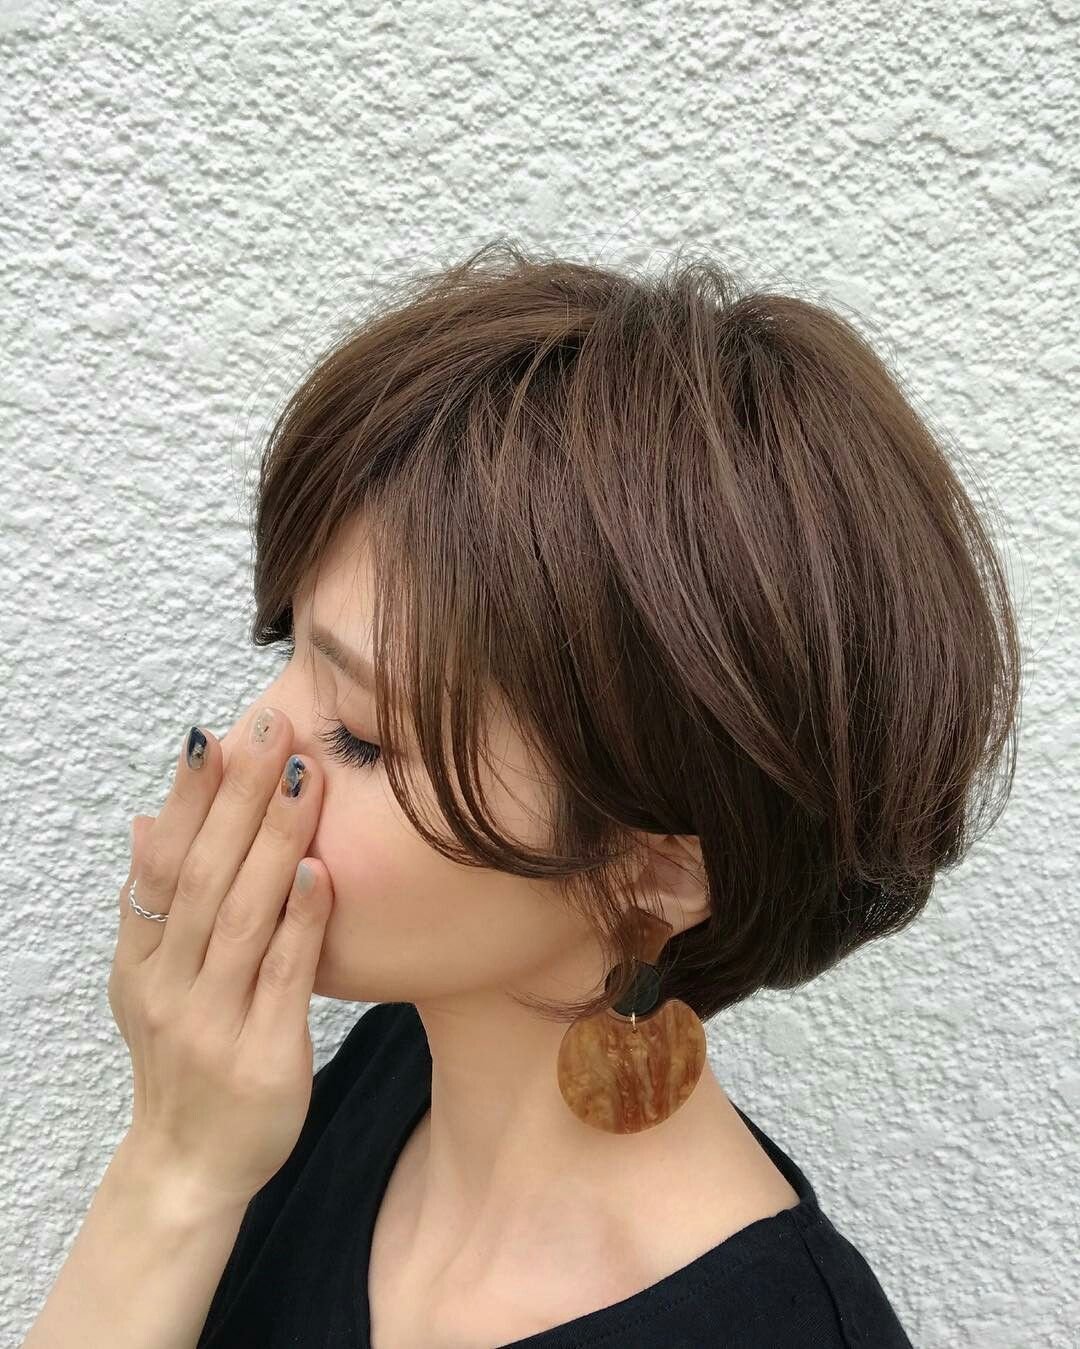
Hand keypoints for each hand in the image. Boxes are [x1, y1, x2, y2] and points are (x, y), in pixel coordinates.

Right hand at [107, 706, 332, 1209]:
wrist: (190, 1168)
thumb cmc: (185, 1057)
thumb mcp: (150, 983)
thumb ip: (155, 906)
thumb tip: (148, 820)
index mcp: (141, 962)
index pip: (161, 865)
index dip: (187, 800)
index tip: (214, 735)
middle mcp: (168, 987)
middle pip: (204, 877)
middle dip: (238, 796)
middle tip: (273, 724)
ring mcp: (214, 1023)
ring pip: (242, 916)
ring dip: (273, 839)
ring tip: (303, 773)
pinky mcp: (264, 1057)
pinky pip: (284, 977)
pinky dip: (300, 921)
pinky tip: (320, 868)